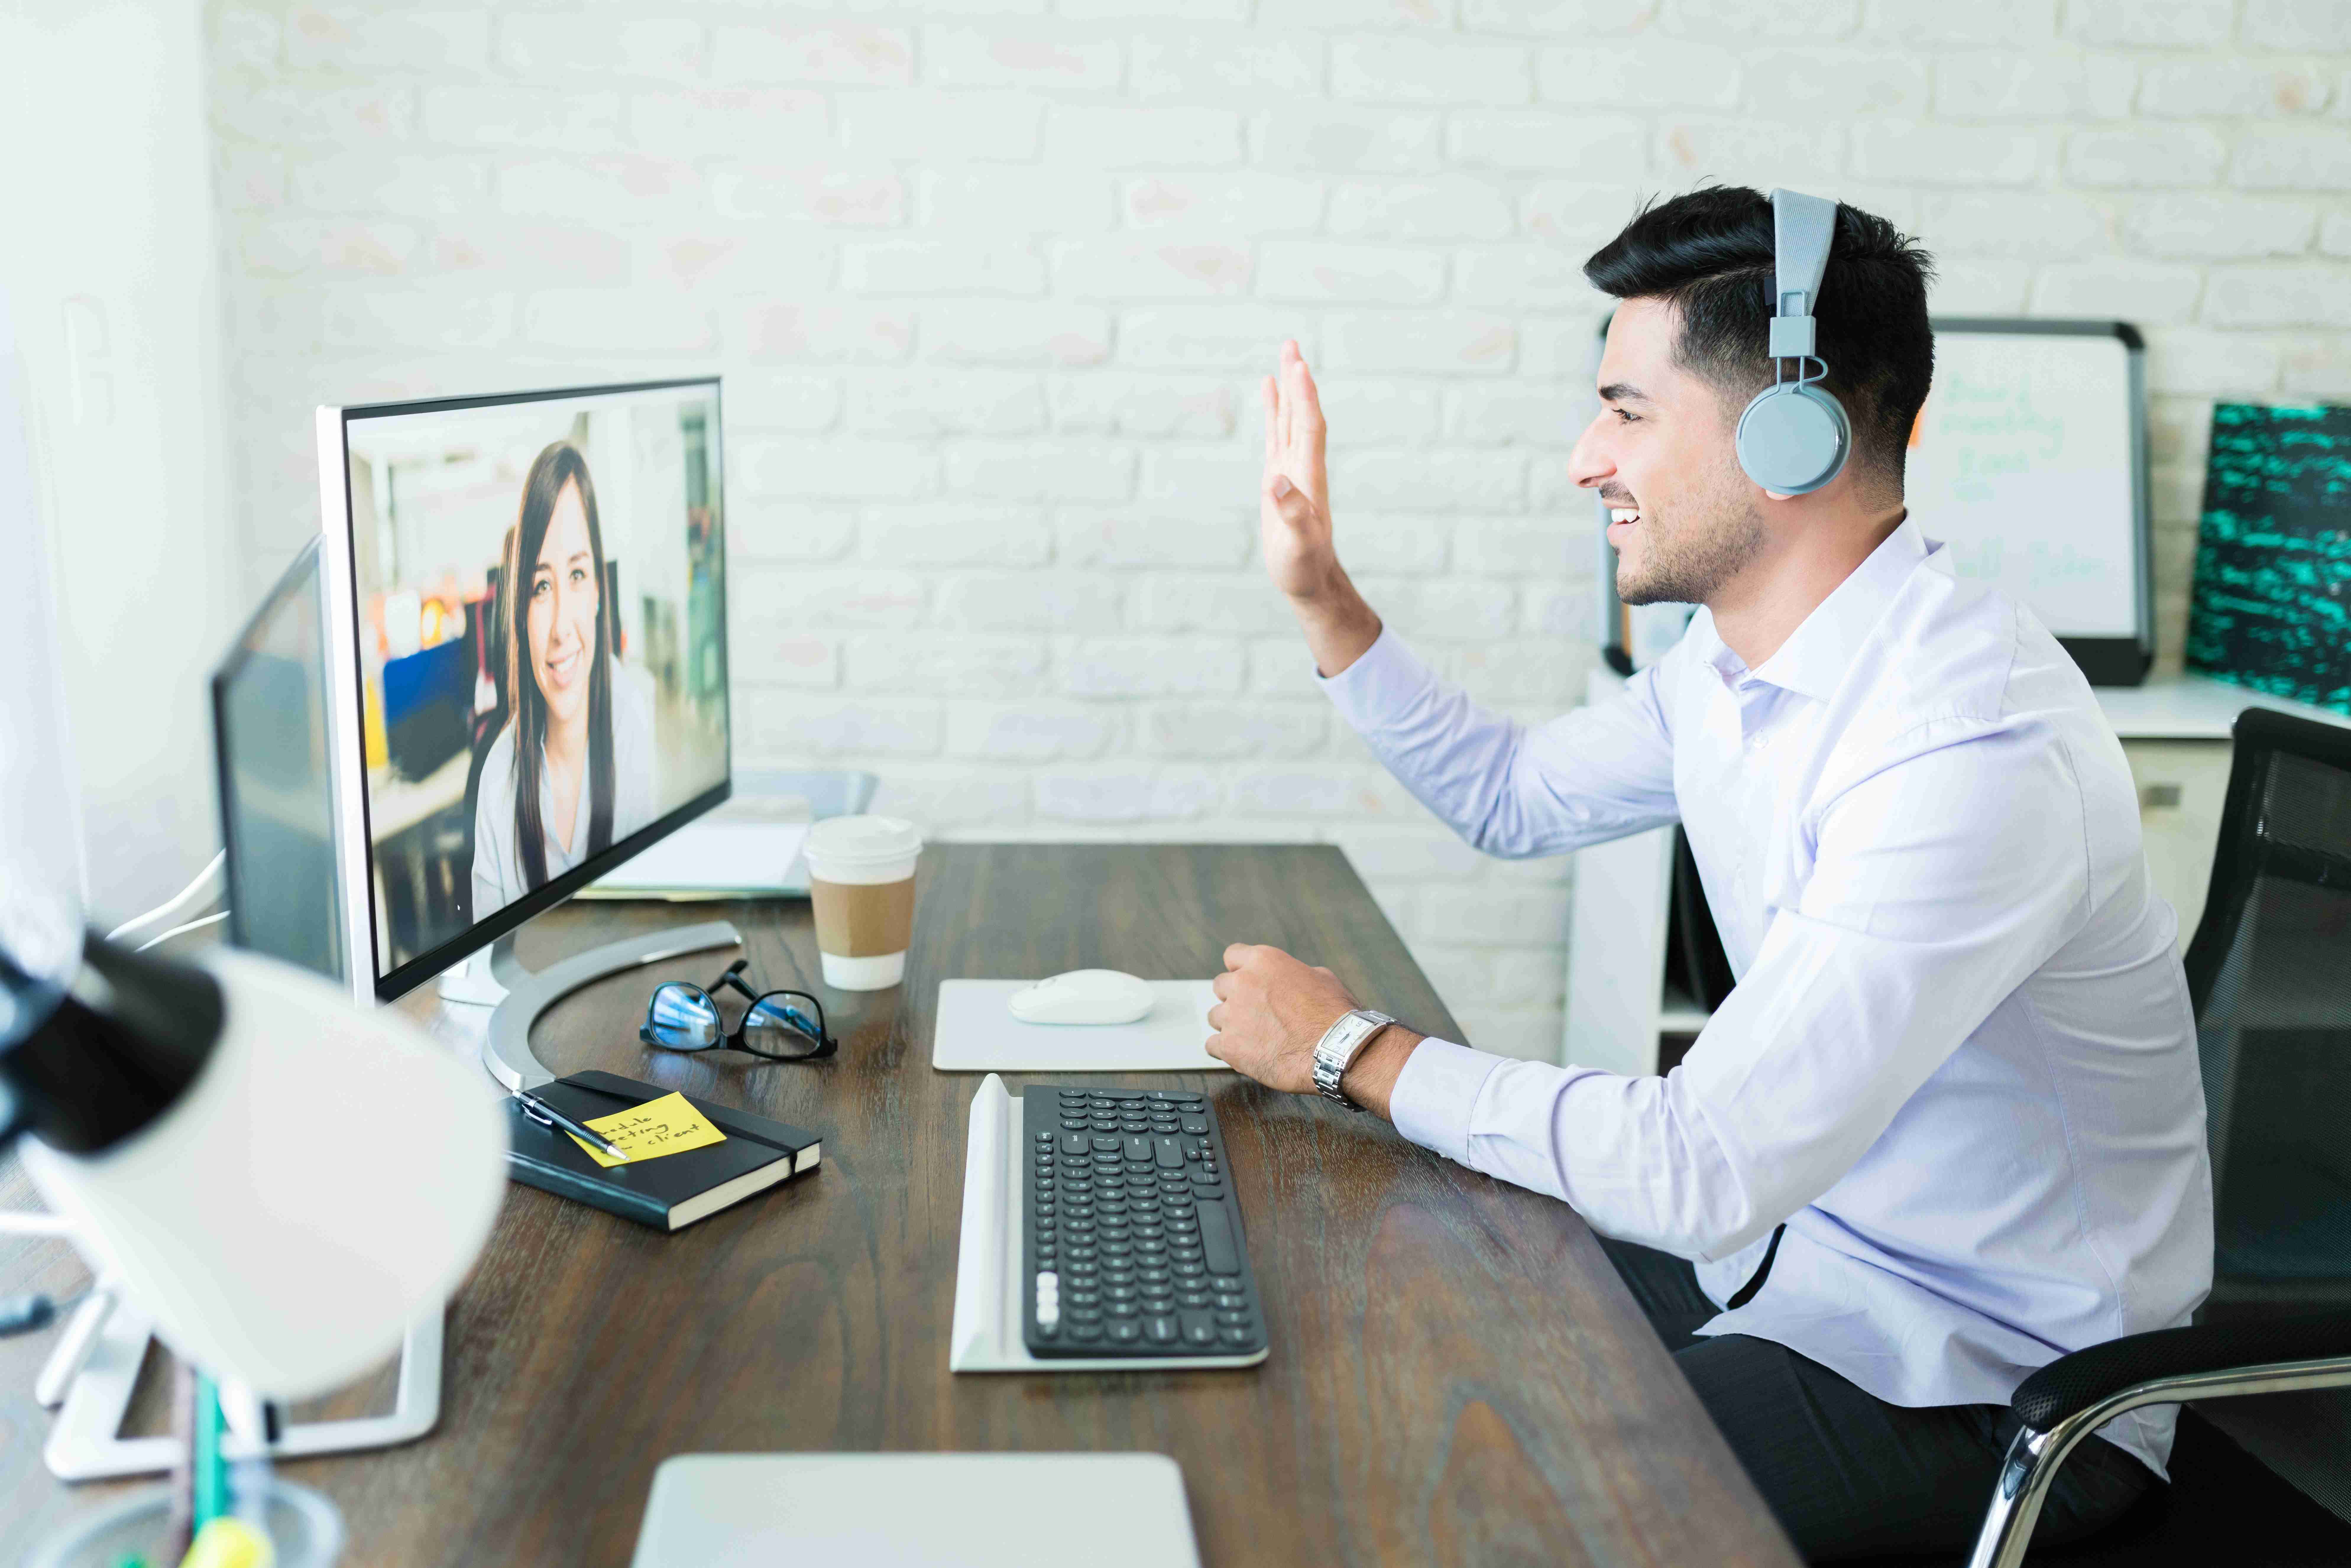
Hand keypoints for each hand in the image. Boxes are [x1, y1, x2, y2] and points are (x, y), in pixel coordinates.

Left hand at [1206, 942, 1356, 1094]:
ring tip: (1252, 1036)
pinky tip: (1243, 1053)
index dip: (1240, 969)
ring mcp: (1232, 1015)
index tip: (1246, 981)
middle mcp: (1242, 983)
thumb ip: (1294, 974)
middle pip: (1220, 985)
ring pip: (1215, 1016)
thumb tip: (1290, 979)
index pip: (1232, 955)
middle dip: (1234, 997)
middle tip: (1253, 1012)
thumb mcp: (1321, 978)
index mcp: (1264, 961)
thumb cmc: (1334, 1015)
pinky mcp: (1229, 1046)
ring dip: (1229, 1024)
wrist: (1335, 1051)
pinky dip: (1225, 1050)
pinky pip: (1211, 1045)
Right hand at [1260, 341, 1335, 603]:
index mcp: (1309, 478)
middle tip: (1291, 344)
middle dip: (1297, 381)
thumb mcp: (1298, 545)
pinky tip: (1268, 388)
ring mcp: (1290, 469)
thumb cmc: (1303, 566)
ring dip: (1288, 387)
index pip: (1309, 428)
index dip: (1305, 398)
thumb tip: (1276, 481)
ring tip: (1285, 353)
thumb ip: (1291, 514)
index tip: (1299, 367)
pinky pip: (1276, 435)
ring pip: (1290, 419)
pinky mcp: (1278, 478)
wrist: (1309, 580)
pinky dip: (1273, 410)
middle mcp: (1303, 466)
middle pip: (1302, 414)